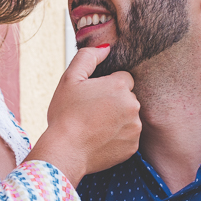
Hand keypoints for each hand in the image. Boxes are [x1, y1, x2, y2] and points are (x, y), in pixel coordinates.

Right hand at [27, 45, 140, 185]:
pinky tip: (100, 140)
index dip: (106, 86)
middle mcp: (133, 105)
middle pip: (127, 98)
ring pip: (129, 117)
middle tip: (91, 113)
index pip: (123, 79)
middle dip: (114, 102)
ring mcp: (135, 128)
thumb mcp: (69, 79)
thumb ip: (88, 57)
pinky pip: (128, 137)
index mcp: (120, 86)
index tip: (92, 97)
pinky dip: (117, 138)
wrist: (65, 152)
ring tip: (95, 127)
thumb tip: (106, 49)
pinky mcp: (133, 147)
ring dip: (117, 119)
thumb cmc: (65, 114)